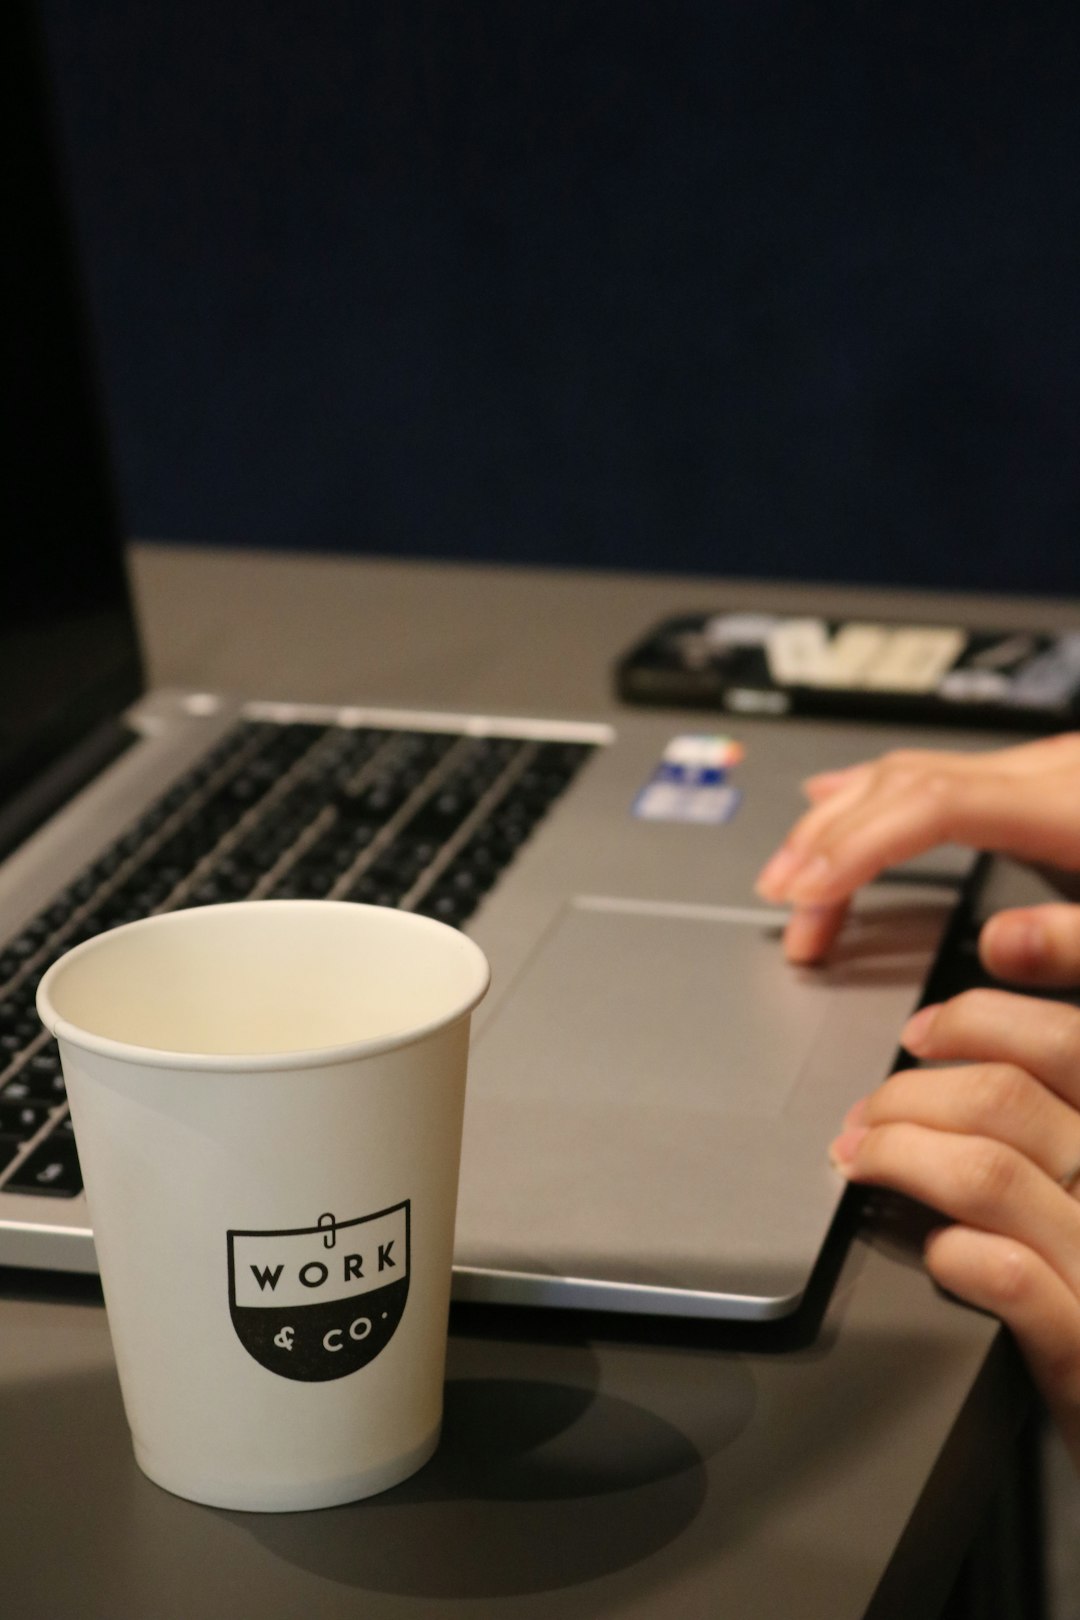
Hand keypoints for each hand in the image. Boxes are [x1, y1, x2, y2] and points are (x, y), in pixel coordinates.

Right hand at [755, 732, 1079, 962]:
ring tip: (790, 871)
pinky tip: (838, 795)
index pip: (932, 805)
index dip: (858, 846)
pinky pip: (935, 772)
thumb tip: (993, 944)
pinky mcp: (1044, 780)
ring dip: (838, 820)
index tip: (808, 894)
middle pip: (904, 785)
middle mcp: (1048, 772)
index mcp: (1071, 807)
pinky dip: (873, 791)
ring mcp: (1043, 769)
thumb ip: (1071, 938)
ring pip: (909, 772)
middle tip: (786, 907)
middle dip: (828, 844)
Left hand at [830, 973, 1079, 1471]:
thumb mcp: (1076, 1176)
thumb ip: (1040, 1114)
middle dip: (906, 1096)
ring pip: (987, 1171)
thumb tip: (944, 1045)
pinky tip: (932, 1249)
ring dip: (899, 1157)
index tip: (921, 1031)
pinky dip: (948, 1249)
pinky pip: (1004, 1271)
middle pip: (1005, 1096)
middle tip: (865, 1118)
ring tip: (861, 1166)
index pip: (1067, 1038)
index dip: (980, 1018)